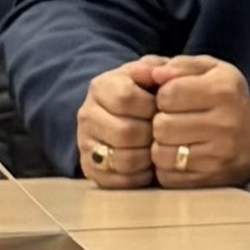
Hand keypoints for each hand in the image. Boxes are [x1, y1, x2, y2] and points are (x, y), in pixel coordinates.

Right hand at [76, 55, 166, 188]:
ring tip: (158, 149)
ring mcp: (85, 143)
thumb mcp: (150, 70)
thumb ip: (158, 67)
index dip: (151, 105)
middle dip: (151, 134)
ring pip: (122, 160)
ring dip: (147, 158)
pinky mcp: (89, 169)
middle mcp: (87, 115)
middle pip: (124, 132)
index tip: (164, 107)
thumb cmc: (143, 89)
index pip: (126, 98)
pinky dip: (138, 177)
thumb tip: (160, 73)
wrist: (120, 111)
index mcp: (101, 86)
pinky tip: (148, 166)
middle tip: (164, 132)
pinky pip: (117, 182)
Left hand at [150, 55, 249, 187]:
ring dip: (160, 144)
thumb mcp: (213, 70)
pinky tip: (179, 154)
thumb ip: (182, 65)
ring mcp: (218, 156)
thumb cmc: (229, 98)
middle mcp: (224, 124)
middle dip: (160, 120)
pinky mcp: (209, 180)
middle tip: (170, 118)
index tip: (171, 97)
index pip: (169, 93)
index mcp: (223, 90)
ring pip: (160, 153)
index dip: (163, 94)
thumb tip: (154, 74)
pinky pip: (167, 176)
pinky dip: (166, 165)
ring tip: (174, 136)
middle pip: (162, 125)